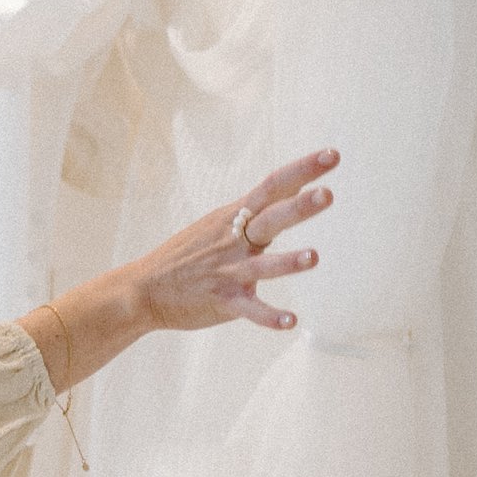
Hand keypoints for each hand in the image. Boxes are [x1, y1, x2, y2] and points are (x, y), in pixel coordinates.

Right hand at [131, 148, 336, 334]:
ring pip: (263, 265)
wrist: (143, 289)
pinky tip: (291, 321)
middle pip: (271, 218)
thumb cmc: (187, 254)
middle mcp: (235, 240)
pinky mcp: (223, 301)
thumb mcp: (219, 222)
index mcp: (235, 218)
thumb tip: (296, 187)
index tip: (333, 155)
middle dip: (300, 207)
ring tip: (313, 257)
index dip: (303, 170)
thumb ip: (257, 209)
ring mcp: (229, 271)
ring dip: (288, 261)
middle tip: (328, 194)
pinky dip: (270, 316)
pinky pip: (250, 309)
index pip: (273, 186)